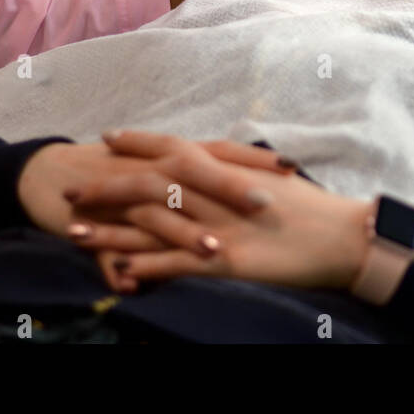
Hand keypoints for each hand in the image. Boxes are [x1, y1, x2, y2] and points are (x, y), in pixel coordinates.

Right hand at [16, 135, 299, 245]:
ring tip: (214, 250)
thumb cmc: (116, 171)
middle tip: (266, 204)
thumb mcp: (161, 171)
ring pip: (157, 208)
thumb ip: (198, 180)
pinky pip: (110, 242)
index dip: (253, 158)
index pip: (219, 150)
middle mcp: (151, 167)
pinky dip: (122, 262)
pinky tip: (134, 284)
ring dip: (184, 230)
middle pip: (195, 171)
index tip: (291, 166)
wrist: (49, 173)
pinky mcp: (93, 218)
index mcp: (170, 154)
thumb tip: (246, 188)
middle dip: (229, 187)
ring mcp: (123, 191)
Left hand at [66, 130, 373, 294]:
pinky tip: (117, 275)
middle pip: (149, 183)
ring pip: (151, 224)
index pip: (173, 147)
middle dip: (106, 186)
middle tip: (70, 190)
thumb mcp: (272, 181)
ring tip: (73, 235)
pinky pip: (177, 264)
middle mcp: (216, 192)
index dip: (138, 143)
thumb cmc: (314, 210)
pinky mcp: (226, 260)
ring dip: (111, 231)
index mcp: (227, 169)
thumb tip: (224, 165)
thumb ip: (241, 172)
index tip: (106, 138)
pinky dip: (146, 269)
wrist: (344, 236)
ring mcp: (218, 225)